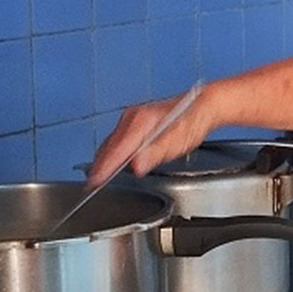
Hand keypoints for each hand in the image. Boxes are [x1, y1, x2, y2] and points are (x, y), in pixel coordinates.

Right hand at [86, 91, 213, 188]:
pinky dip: (111, 154)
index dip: (105, 168)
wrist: (201, 105)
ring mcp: (131, 119)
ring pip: (111, 143)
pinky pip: (117, 140)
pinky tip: (111, 163)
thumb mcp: (178, 140)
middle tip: (91, 186)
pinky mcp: (134, 123)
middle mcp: (132, 118)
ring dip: (104, 161)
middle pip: (109, 147)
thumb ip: (156, 153)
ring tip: (98, 178)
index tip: (95, 182)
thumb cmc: (192, 120)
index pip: (117, 149)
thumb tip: (136, 166)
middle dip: (100, 167)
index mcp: (141, 121)